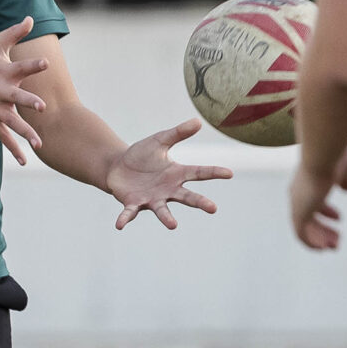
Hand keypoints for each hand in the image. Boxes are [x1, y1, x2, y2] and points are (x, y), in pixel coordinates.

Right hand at [0, 16, 49, 163]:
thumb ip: (15, 32)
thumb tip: (31, 17)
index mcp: (4, 71)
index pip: (21, 66)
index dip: (33, 64)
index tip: (46, 62)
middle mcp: (0, 90)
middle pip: (16, 97)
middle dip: (28, 102)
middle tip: (42, 106)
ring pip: (11, 121)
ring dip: (24, 132)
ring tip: (39, 143)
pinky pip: (3, 136)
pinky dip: (13, 148)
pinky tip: (24, 160)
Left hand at [102, 118, 230, 229]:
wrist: (117, 167)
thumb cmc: (141, 155)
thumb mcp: (160, 140)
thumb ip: (178, 133)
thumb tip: (198, 121)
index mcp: (176, 174)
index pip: (199, 173)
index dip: (214, 172)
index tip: (229, 173)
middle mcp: (167, 190)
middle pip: (186, 197)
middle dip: (199, 203)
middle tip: (213, 208)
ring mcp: (151, 199)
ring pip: (161, 210)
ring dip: (166, 218)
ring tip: (173, 225)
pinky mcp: (133, 204)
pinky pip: (129, 213)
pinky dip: (125, 219)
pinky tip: (119, 225)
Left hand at [289, 150, 346, 249]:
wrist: (323, 153)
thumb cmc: (336, 155)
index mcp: (307, 181)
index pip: (312, 201)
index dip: (325, 211)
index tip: (339, 218)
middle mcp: (298, 194)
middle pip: (307, 217)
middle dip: (322, 229)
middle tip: (336, 239)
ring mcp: (297, 203)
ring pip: (304, 228)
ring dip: (320, 239)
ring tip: (334, 246)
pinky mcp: (299, 212)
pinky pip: (301, 234)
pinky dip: (312, 242)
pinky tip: (325, 247)